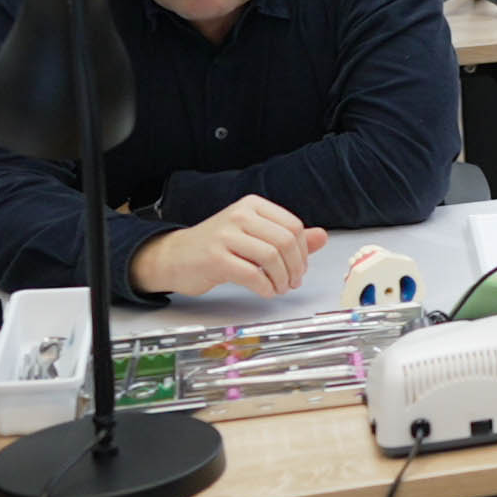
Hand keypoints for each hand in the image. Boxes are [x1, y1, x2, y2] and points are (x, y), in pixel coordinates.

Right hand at [129, 197, 325, 300]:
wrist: (174, 256)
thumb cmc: (216, 246)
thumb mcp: (254, 235)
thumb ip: (286, 235)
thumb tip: (321, 237)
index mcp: (252, 205)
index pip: (292, 226)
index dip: (303, 251)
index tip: (300, 267)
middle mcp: (239, 215)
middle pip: (285, 241)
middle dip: (296, 267)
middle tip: (293, 282)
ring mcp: (225, 235)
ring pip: (272, 258)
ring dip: (282, 279)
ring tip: (279, 287)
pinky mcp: (215, 258)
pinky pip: (252, 275)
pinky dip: (265, 287)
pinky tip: (265, 291)